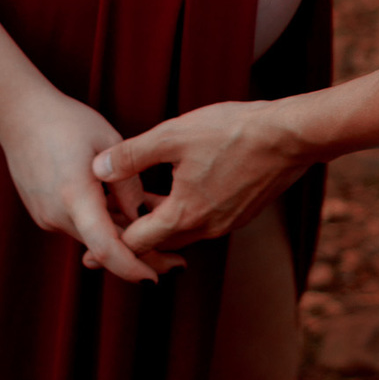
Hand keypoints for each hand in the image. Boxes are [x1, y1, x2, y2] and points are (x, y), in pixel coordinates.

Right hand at [0, 88, 183, 283]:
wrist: (19, 115)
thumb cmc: (67, 121)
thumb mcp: (108, 141)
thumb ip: (127, 182)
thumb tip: (142, 216)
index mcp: (75, 195)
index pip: (106, 247)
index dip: (132, 268)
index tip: (156, 279)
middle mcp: (57, 215)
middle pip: (103, 248)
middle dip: (139, 255)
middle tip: (177, 262)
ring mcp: (47, 217)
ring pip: (93, 237)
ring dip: (122, 235)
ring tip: (157, 220)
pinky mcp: (44, 214)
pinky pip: (80, 226)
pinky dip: (103, 224)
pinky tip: (124, 209)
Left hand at [91, 100, 309, 254]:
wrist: (290, 135)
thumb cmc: (232, 131)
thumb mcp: (174, 135)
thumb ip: (132, 155)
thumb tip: (96, 169)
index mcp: (184, 215)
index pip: (136, 242)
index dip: (110, 241)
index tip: (87, 248)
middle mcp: (206, 229)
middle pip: (159, 244)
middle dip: (131, 238)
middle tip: (105, 237)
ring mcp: (228, 222)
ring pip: (183, 232)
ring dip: (159, 224)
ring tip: (138, 211)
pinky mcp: (243, 211)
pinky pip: (203, 221)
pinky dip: (183, 215)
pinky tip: (177, 193)